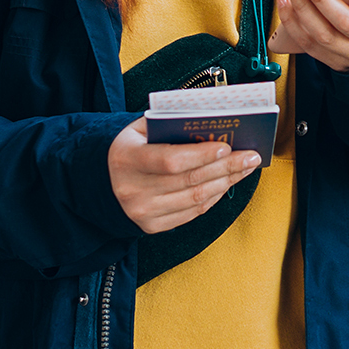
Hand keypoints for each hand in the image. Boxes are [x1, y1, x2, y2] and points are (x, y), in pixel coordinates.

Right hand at [107, 117, 260, 233]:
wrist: (98, 183)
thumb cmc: (125, 149)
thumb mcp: (135, 130)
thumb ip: (166, 124)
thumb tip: (207, 122)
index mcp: (127, 160)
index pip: (170, 161)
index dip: (200, 155)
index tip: (226, 146)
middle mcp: (133, 190)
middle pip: (190, 181)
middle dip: (226, 167)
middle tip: (250, 156)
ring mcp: (143, 212)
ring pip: (195, 199)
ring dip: (226, 182)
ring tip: (245, 168)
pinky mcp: (152, 226)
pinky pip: (192, 213)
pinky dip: (214, 197)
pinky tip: (227, 183)